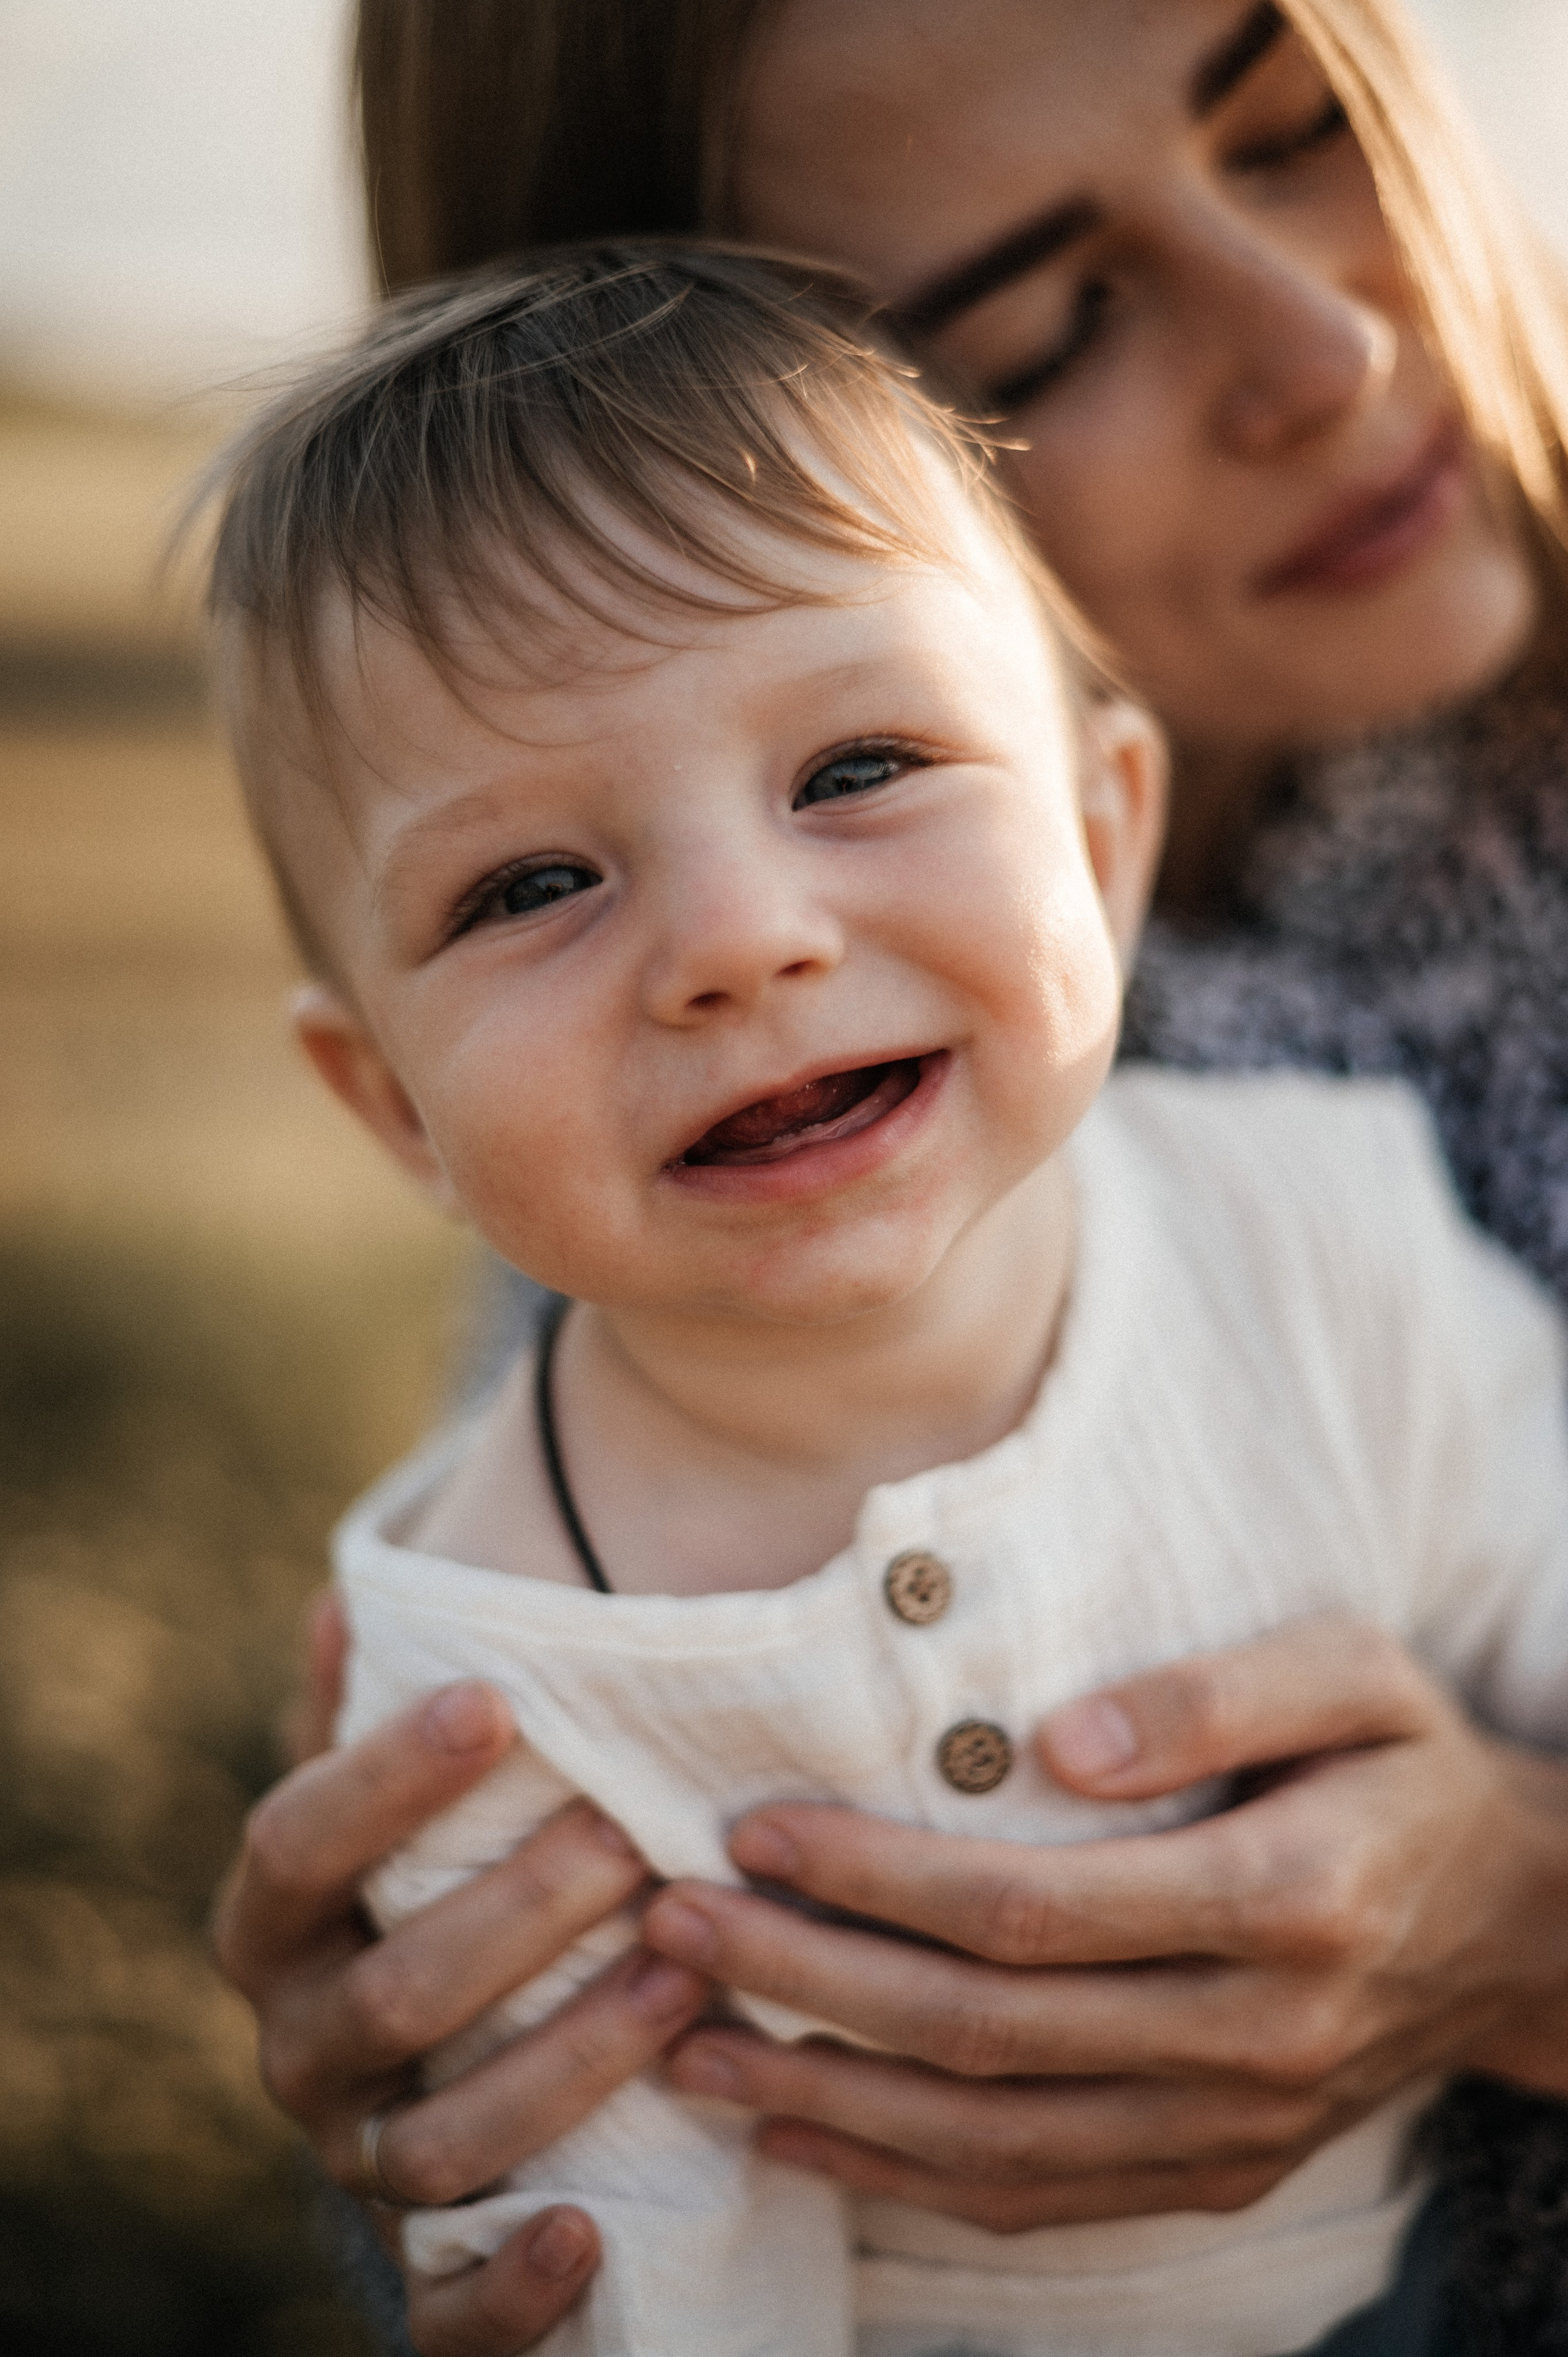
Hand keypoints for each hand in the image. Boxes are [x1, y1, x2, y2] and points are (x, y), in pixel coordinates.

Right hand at [213, 1593, 708, 2353]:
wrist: (444, 2103)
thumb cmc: (433, 1910)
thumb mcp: (393, 1826)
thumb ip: (369, 1726)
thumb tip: (350, 1597)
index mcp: (275, 1932)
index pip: (296, 1842)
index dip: (386, 1774)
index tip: (498, 1699)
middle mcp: (302, 2051)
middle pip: (391, 1990)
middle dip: (517, 1913)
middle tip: (632, 1837)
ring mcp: (359, 2167)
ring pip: (438, 2137)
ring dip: (563, 2060)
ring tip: (682, 1977)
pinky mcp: (426, 2280)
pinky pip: (447, 2319)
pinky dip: (512, 2283)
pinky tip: (586, 2229)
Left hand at [643, 1616, 1567, 2230]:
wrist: (1516, 1926)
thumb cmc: (1408, 1766)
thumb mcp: (1354, 1674)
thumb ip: (1212, 1693)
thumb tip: (1058, 1742)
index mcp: (1284, 1902)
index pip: (1033, 1907)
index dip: (879, 1878)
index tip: (755, 1832)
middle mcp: (1253, 2038)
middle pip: (985, 2031)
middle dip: (807, 1982)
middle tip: (668, 1928)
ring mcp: (1233, 2129)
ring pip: (992, 2138)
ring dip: (824, 2097)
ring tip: (682, 2043)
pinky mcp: (1214, 2174)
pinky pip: (1037, 2194)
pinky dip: (903, 2175)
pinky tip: (795, 2133)